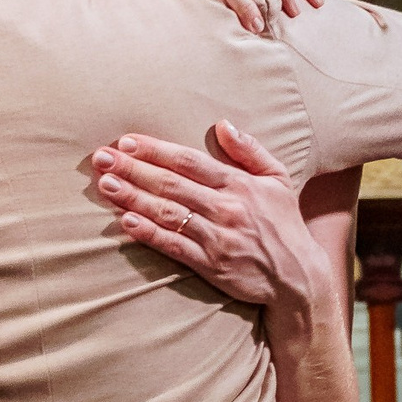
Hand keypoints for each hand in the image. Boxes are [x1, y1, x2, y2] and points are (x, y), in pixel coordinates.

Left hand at [93, 123, 331, 311]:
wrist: (298, 277)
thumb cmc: (284, 224)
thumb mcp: (277, 179)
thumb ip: (250, 150)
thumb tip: (222, 124)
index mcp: (239, 185)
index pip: (189, 161)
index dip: (156, 150)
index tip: (127, 142)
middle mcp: (226, 208)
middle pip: (171, 184)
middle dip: (133, 169)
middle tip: (102, 159)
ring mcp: (217, 238)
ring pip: (168, 214)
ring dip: (134, 198)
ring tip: (106, 185)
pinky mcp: (211, 265)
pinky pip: (174, 246)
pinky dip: (149, 234)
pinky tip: (126, 222)